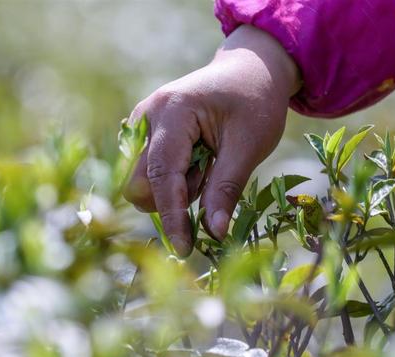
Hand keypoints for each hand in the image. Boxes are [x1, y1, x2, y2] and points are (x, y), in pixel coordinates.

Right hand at [124, 25, 300, 255]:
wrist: (250, 69)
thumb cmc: (255, 101)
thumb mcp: (249, 145)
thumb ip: (226, 189)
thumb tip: (213, 234)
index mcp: (172, 111)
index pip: (161, 175)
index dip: (171, 216)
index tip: (184, 249)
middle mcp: (146, 116)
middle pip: (138, 183)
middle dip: (172, 198)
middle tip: (210, 177)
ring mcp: (142, 123)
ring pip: (143, 181)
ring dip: (176, 188)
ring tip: (208, 162)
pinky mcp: (146, 133)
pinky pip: (149, 171)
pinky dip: (174, 178)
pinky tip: (197, 159)